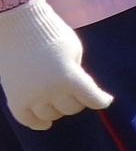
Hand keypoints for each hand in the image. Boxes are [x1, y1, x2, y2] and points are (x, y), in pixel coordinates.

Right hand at [0, 0, 110, 129]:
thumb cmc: (52, 33)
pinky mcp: (14, 97)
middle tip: (77, 95)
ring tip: (60, 103)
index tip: (105, 100)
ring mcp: (30, 95)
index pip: (92, 98)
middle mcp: (50, 90)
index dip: (101, 100)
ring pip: (50, 115)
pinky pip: (26, 119)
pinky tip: (45, 124)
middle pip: (71, 109)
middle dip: (77, 102)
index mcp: (69, 77)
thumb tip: (79, 89)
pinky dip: (36, 123)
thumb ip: (78, 71)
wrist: (18, 25)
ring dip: (58, 110)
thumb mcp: (75, 50)